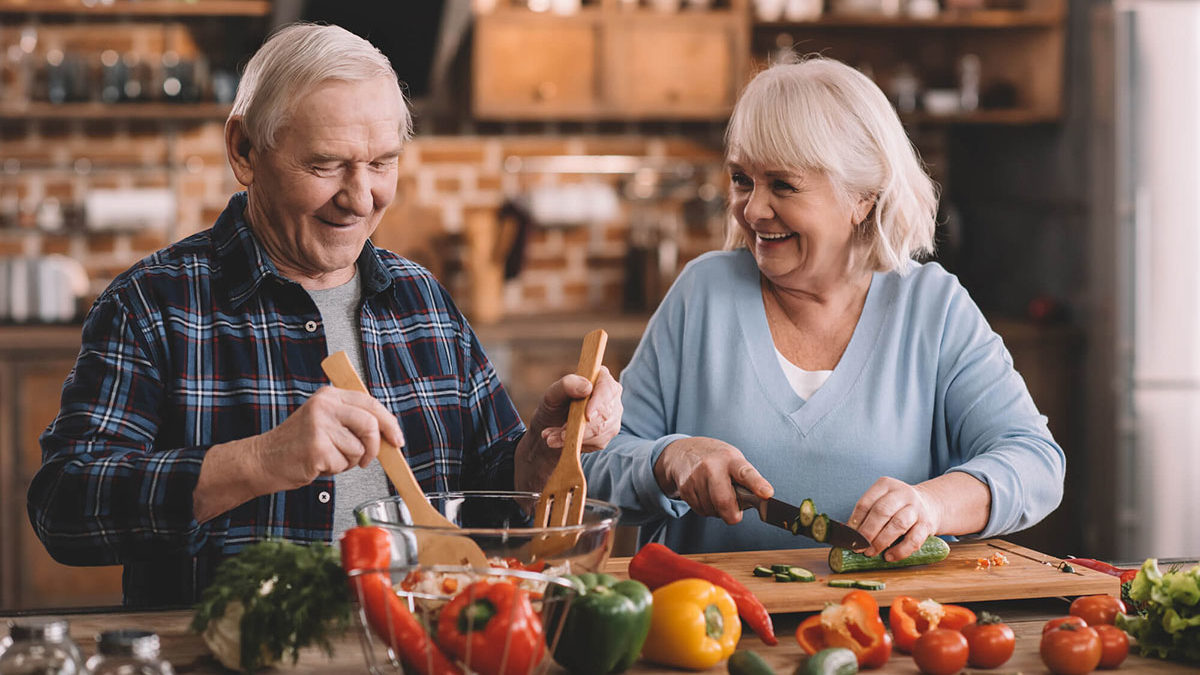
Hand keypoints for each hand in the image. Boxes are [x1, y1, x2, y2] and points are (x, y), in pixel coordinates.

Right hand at [252, 386, 404, 492]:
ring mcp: (320, 426)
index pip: (371, 403)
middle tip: (366, 460)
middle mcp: (324, 406)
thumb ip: (352, 421)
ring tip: (329, 458)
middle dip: (375, 447)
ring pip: (359, 448)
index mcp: (329, 396)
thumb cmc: (296, 445)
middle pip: (371, 424)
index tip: (397, 439)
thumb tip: (388, 434)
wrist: (263, 460)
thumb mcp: (324, 421)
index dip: (389, 423)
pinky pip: (344, 464)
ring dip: (349, 461)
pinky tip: (318, 464)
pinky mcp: (317, 447)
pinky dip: (335, 470)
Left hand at [514, 366, 621, 491]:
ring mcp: (613, 415)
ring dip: (575, 436)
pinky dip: (577, 444)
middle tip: (560, 432)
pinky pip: (598, 442)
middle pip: (606, 413)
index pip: (608, 388)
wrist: (551, 427)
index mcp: (600, 378)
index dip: (599, 403)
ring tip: (555, 436)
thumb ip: (566, 385)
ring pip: (602, 430)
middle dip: (582, 427)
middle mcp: (611, 395)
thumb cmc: (553, 406)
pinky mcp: (609, 432)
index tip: (587, 417)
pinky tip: (562, 440)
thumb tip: (587, 387)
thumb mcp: (552, 394)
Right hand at [653, 437, 772, 524]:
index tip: (767, 493)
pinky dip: (706, 509)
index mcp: (731, 459)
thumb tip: (757, 502)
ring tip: (716, 496)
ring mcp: (696, 477)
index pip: (746, 473)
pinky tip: (705, 496)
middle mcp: (712, 466)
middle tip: (735, 514)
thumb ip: (745, 480)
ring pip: (712, 510)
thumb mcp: (733, 460)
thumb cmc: (715, 459)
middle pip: (724, 501)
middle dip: (732, 515)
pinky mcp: (685, 488)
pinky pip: (700, 511)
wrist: (682, 452)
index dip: (757, 485)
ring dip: (717, 511)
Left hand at [848, 476, 939, 560]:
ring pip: (898, 524)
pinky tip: (889, 557)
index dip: (855, 521)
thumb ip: (866, 515)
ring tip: (871, 553)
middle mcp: (902, 493)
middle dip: (867, 532)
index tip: (849, 536)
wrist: (930, 504)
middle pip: (882, 512)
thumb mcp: (882, 502)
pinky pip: (914, 540)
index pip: (866, 503)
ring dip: (881, 541)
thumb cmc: (898, 507)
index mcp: (886, 485)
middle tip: (859, 547)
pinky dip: (900, 551)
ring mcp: (917, 508)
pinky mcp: (927, 524)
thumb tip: (846, 532)